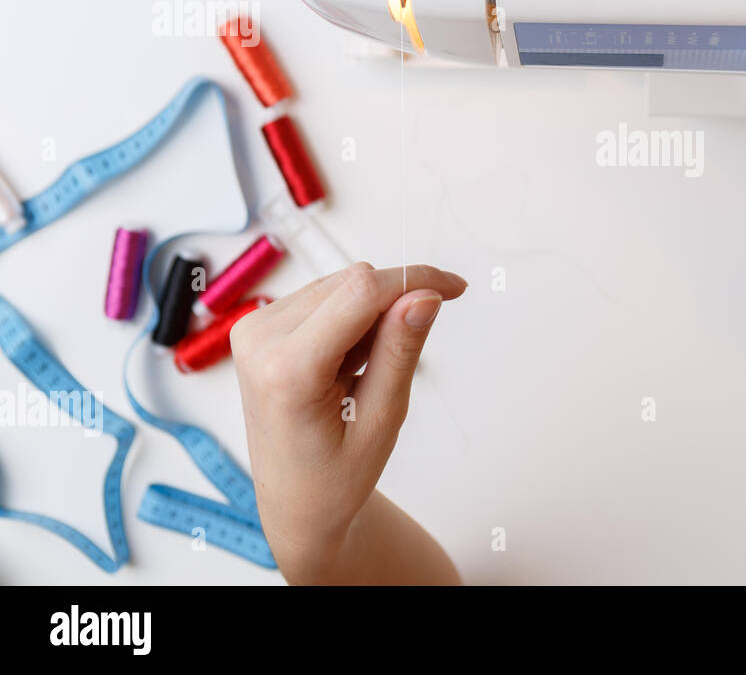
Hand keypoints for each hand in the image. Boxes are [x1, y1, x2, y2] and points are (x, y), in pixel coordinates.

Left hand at [231, 262, 467, 583]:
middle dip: (393, 305)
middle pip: (352, 283)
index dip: (415, 280)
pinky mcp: (259, 326)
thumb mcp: (382, 419)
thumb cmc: (334, 477)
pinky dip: (350, 319)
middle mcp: (260, 341)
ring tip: (366, 371)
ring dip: (370, 315)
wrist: (295, 502)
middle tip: (404, 357)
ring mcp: (254, 330)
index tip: (454, 288)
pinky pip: (323, 296)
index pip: (361, 292)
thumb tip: (424, 295)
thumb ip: (400, 350)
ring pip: (340, 284)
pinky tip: (349, 362)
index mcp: (287, 370)